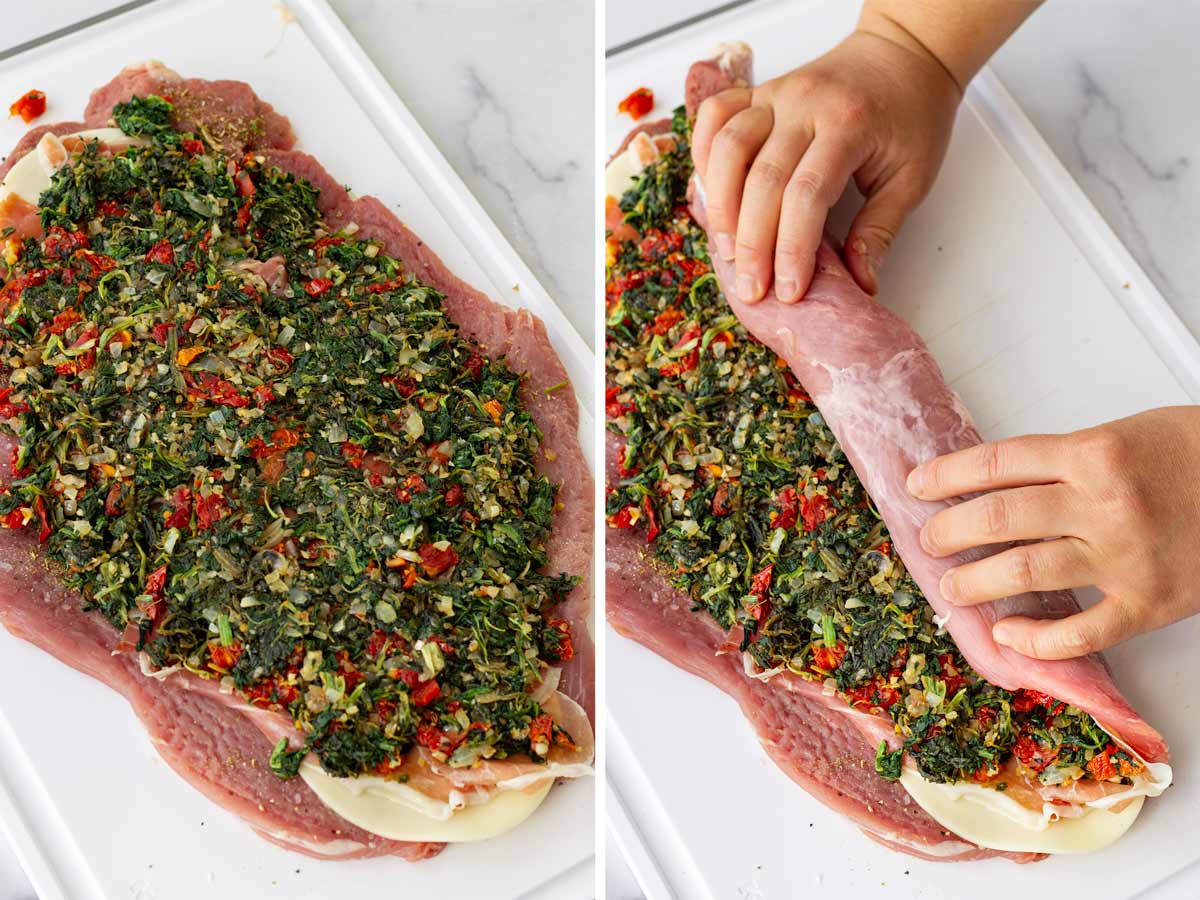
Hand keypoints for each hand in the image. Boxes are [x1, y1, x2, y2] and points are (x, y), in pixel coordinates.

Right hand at [690, 27, 959, 302]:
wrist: (903, 54)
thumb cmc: (911, 116)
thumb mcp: (912, 177)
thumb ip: (881, 230)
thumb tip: (860, 283)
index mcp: (849, 125)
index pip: (807, 194)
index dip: (792, 248)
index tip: (789, 290)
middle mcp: (805, 105)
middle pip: (762, 179)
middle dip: (753, 243)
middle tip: (752, 288)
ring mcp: (776, 94)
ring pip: (728, 148)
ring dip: (721, 205)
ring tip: (727, 250)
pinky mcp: (758, 91)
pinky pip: (714, 117)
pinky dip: (702, 155)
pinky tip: (710, 196)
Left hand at [906, 407, 1199, 659]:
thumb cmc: (1196, 454)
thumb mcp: (1124, 435)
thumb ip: (1065, 459)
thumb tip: (999, 482)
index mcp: (1092, 453)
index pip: (997, 463)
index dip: (947, 475)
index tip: (918, 485)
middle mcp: (1101, 503)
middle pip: (999, 517)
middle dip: (950, 531)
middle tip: (930, 541)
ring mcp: (1124, 556)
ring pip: (1026, 571)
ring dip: (976, 584)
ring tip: (951, 589)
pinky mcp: (1149, 602)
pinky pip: (1081, 631)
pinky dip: (1038, 640)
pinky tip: (1008, 636)